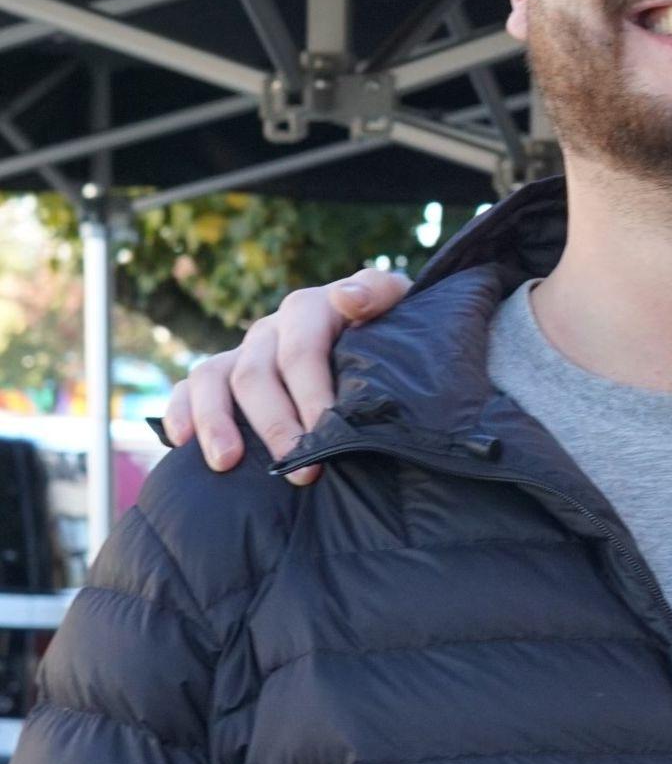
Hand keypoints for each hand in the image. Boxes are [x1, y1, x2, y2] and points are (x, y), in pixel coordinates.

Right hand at [161, 266, 410, 483]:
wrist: (379, 349)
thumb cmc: (390, 335)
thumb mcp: (398, 308)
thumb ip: (381, 293)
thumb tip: (347, 298)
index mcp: (310, 310)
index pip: (302, 351)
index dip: (311, 393)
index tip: (327, 432)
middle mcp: (270, 330)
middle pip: (257, 374)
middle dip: (277, 425)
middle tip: (302, 470)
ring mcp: (242, 353)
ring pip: (213, 379)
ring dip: (217, 422)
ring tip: (229, 462)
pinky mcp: (220, 377)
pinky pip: (188, 390)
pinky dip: (181, 413)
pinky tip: (183, 444)